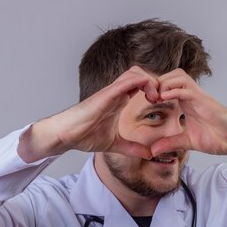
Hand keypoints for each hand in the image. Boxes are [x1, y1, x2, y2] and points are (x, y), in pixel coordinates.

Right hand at [18, 66, 158, 161]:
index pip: (141, 85)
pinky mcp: (107, 93)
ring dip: (150, 81)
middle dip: (155, 83)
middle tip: (160, 100)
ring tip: (155, 98)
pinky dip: (142, 82)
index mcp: (119, 101)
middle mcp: (116, 93)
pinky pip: (128, 80)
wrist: (66, 134)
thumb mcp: (115, 144)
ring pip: (136, 72)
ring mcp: (112, 91)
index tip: (160, 105)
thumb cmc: (84, 135)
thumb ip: (132, 148)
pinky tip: (149, 96)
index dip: (154, 91)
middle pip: (141, 74)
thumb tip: (148, 155)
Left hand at [150, 69, 226, 157]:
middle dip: (156, 82)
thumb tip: (152, 151)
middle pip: (170, 75)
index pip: (167, 85)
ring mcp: (198, 96)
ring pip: (178, 76)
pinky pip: (187, 89)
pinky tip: (164, 98)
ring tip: (155, 98)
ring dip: (164, 83)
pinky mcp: (205, 101)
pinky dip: (174, 90)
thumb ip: (170, 143)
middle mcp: (191, 95)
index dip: (154, 89)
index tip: (145, 101)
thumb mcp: (186, 141)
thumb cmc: (216, 137)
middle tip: (147, 97)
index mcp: (186, 102)